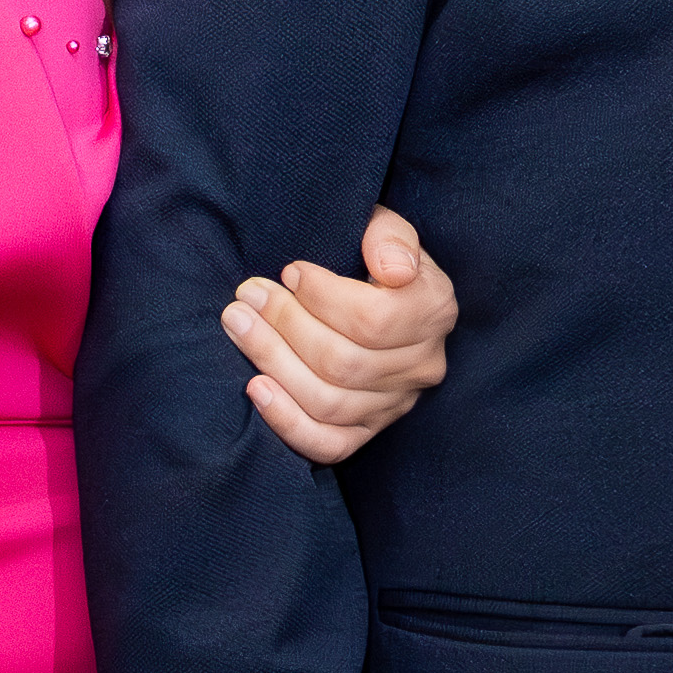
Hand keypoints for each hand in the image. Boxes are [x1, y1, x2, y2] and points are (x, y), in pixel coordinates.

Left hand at [223, 206, 457, 467]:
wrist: (372, 290)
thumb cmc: (370, 253)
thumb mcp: (384, 228)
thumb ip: (391, 237)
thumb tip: (393, 269)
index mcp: (434, 310)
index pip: (376, 320)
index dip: (324, 298)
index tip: (289, 272)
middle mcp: (423, 365)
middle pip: (345, 363)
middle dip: (285, 326)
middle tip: (247, 296)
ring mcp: (395, 404)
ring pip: (330, 402)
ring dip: (274, 363)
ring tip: (238, 324)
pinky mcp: (367, 431)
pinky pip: (329, 444)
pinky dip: (287, 421)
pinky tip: (254, 388)